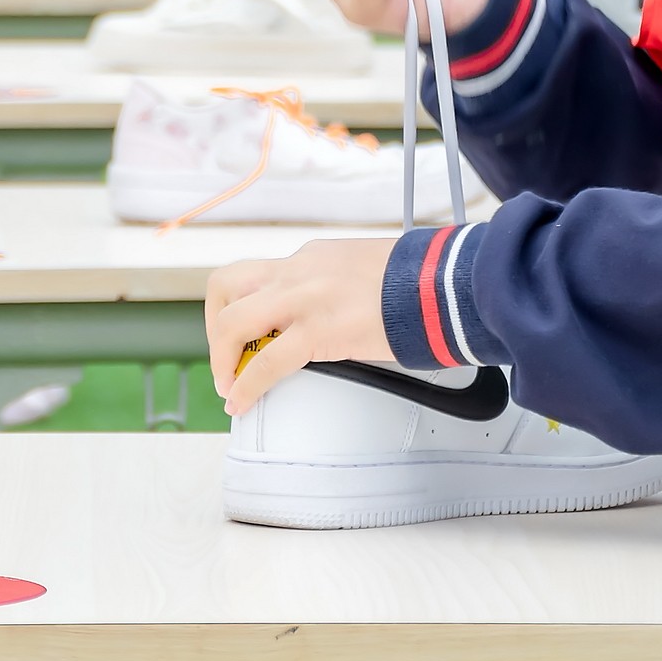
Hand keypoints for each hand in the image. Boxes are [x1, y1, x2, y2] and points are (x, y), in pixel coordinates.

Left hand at [205, 237, 400, 415]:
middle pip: (226, 287)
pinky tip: (242, 403)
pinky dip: (246, 387)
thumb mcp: (366, 271)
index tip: (240, 336)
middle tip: (227, 361)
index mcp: (312, 257)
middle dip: (216, 329)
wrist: (445, 284)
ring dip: (222, 358)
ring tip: (230, 387)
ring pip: (234, 322)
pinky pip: (265, 363)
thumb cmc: (419, 281)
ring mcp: (305, 298)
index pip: (254, 274)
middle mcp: (299, 270)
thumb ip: (338, 289)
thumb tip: (332, 318)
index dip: (236, 308)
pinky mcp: (319, 330)